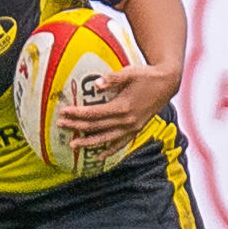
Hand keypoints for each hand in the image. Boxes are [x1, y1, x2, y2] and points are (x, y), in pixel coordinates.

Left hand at [56, 62, 178, 152]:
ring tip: (73, 145)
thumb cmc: (147, 76)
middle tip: (60, 125)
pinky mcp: (136, 130)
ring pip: (106, 139)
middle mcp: (127, 121)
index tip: (64, 112)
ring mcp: (132, 128)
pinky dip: (109, 151)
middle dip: (77, 126)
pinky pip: (120, 144)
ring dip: (89, 142)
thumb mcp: (130, 72)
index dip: (78, 113)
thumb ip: (112, 78)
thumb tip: (95, 84)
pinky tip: (98, 156)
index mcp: (123, 107)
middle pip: (97, 126)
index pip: (95, 113)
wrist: (167, 84)